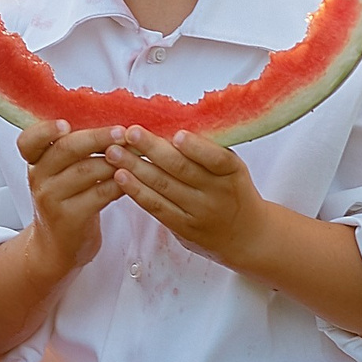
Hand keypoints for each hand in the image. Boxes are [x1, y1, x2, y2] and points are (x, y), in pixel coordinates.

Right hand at [18, 119, 122, 277]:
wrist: (57, 247)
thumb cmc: (66, 201)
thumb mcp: (59, 173)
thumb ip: (73, 149)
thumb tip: (111, 118)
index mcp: (35, 161)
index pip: (28, 141)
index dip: (45, 130)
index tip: (66, 123)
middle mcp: (38, 178)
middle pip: (66, 149)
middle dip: (98, 137)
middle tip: (123, 131)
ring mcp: (52, 199)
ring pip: (87, 170)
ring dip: (115, 159)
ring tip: (136, 151)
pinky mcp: (70, 218)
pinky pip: (100, 194)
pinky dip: (119, 183)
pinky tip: (133, 177)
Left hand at [106, 127, 263, 263]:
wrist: (247, 235)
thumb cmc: (233, 191)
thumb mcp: (231, 168)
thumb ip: (207, 151)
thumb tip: (168, 126)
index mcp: (232, 172)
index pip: (215, 157)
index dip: (195, 147)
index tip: (176, 134)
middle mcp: (216, 193)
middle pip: (181, 169)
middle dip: (152, 149)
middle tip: (130, 133)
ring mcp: (199, 212)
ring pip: (164, 186)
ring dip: (136, 167)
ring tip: (114, 152)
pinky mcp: (183, 228)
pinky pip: (156, 207)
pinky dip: (137, 191)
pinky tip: (121, 177)